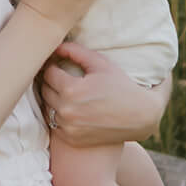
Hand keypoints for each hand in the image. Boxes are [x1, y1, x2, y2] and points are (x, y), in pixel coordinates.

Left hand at [40, 43, 169, 146]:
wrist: (141, 117)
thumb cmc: (121, 85)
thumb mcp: (101, 64)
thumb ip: (76, 52)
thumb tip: (56, 46)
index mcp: (72, 89)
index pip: (48, 73)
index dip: (53, 66)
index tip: (60, 64)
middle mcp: (67, 110)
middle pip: (44, 90)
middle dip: (51, 81)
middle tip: (61, 76)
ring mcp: (68, 127)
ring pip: (46, 108)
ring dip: (53, 98)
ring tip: (65, 91)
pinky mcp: (71, 139)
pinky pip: (53, 124)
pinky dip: (58, 115)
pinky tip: (70, 108)